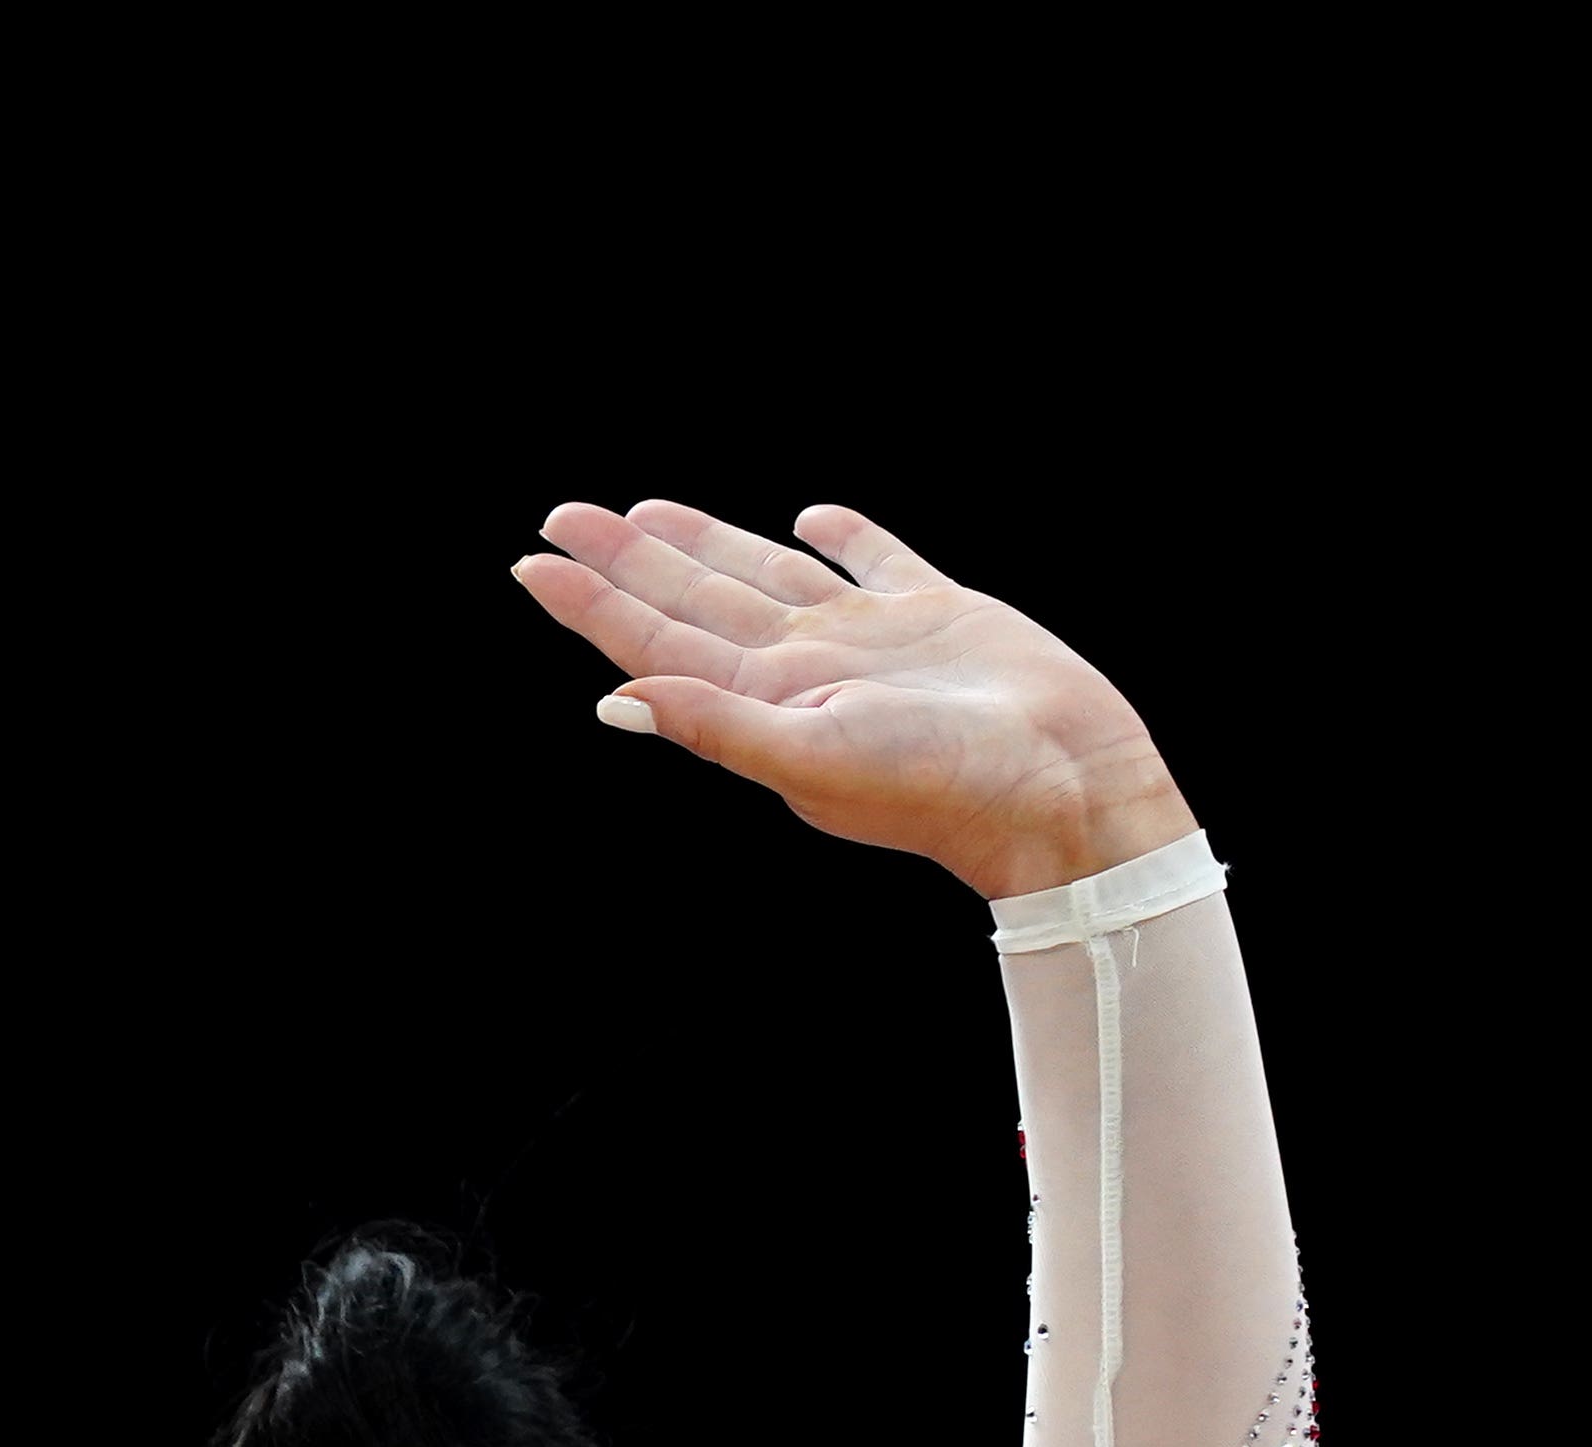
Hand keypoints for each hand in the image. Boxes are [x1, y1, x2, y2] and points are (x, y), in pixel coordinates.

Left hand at [510, 500, 1192, 899]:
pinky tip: (814, 517)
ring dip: (705, 545)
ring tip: (649, 515)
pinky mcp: (935, 615)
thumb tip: (612, 700)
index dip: (592, 604)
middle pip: (694, 600)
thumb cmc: (940, 785)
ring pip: (765, 574)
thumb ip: (712, 723)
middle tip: (566, 516)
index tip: (533, 562)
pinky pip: (874, 560)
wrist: (1058, 786)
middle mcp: (806, 668)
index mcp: (768, 701)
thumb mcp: (811, 755)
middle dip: (627, 561)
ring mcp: (868, 640)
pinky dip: (843, 537)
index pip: (656, 642)